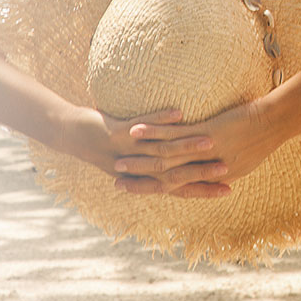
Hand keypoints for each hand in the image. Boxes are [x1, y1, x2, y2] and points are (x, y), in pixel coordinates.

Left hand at [51, 106, 236, 199]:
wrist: (71, 136)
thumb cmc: (107, 145)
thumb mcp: (134, 156)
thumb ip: (158, 159)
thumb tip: (184, 159)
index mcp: (144, 176)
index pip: (179, 187)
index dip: (203, 189)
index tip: (228, 188)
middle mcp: (138, 168)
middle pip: (174, 173)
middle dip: (201, 171)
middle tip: (227, 168)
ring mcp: (127, 152)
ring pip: (161, 150)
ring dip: (186, 146)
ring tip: (211, 141)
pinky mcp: (116, 134)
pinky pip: (142, 125)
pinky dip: (160, 120)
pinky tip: (179, 112)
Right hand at [107, 99, 282, 197]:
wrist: (278, 121)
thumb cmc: (263, 135)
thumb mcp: (244, 157)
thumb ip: (224, 165)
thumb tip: (213, 166)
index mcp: (216, 177)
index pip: (180, 188)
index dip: (157, 191)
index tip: (135, 191)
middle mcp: (208, 169)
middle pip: (168, 179)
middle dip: (141, 182)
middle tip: (117, 183)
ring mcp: (206, 152)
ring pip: (166, 160)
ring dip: (140, 161)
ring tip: (118, 160)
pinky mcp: (207, 134)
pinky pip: (175, 136)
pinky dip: (153, 133)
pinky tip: (135, 130)